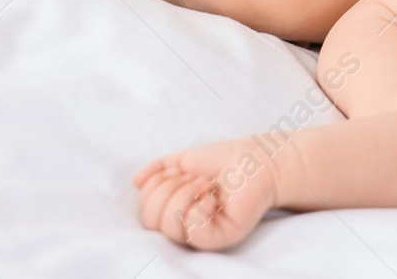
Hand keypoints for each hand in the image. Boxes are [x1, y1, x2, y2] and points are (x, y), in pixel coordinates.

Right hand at [133, 138, 279, 249]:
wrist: (260, 159)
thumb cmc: (227, 160)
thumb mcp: (185, 159)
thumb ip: (159, 168)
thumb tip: (136, 181)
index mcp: (175, 211)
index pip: (145, 210)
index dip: (156, 185)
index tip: (182, 171)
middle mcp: (185, 227)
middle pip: (150, 220)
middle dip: (169, 188)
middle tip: (196, 177)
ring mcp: (202, 235)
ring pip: (167, 227)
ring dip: (185, 195)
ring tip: (206, 184)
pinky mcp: (220, 238)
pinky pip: (193, 231)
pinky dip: (199, 207)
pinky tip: (214, 197)